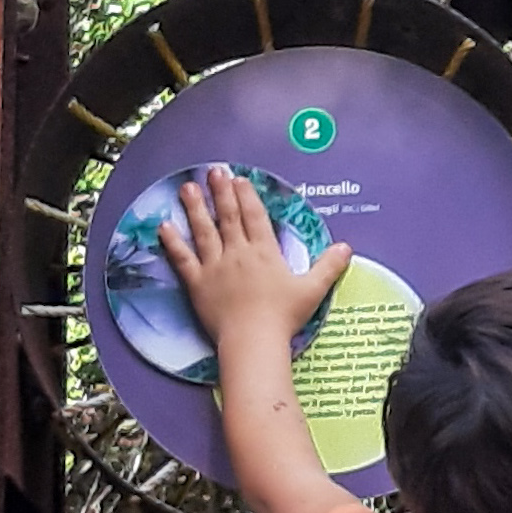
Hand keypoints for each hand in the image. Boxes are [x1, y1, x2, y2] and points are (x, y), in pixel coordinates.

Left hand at [158, 164, 349, 356]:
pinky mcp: (197, 284)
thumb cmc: (282, 316)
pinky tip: (164, 226)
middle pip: (227, 217)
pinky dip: (173, 242)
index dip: (246, 196)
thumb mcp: (312, 290)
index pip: (254, 216)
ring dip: (196, 208)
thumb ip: (328, 266)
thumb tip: (346, 247)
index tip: (239, 179)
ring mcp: (215, 267)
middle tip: (214, 172)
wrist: (252, 340)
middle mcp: (238, 253)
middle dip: (221, 192)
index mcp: (264, 252)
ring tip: (188, 187)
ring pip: (204, 231)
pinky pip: (183, 259)